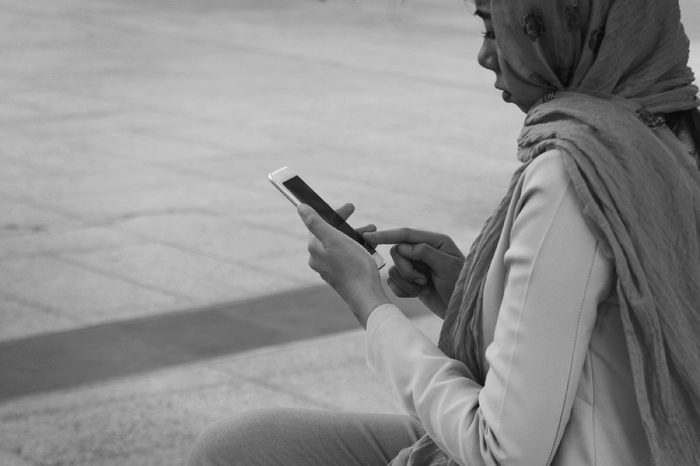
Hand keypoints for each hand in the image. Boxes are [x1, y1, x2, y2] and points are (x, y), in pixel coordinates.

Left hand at [298, 203, 389, 327]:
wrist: (366, 296)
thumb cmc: (353, 266)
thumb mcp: (335, 239)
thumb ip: (316, 223)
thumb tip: (300, 207)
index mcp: (314, 248)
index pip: (320, 223)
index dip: (336, 213)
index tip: (350, 207)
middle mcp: (318, 259)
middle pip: (333, 233)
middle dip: (351, 226)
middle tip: (368, 224)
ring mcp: (329, 268)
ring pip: (342, 244)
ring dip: (358, 236)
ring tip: (373, 235)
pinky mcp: (341, 275)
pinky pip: (348, 256)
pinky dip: (359, 248)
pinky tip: (371, 248)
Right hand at [363, 228, 464, 318]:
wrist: (460, 310)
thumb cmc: (459, 286)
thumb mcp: (446, 265)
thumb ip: (425, 252)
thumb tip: (404, 247)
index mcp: (434, 241)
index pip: (405, 234)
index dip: (386, 235)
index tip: (368, 237)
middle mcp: (423, 251)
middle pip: (397, 252)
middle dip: (406, 269)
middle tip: (422, 280)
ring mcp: (416, 267)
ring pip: (394, 269)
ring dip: (407, 282)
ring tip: (423, 288)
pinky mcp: (410, 282)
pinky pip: (394, 283)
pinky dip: (404, 290)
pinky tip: (419, 294)